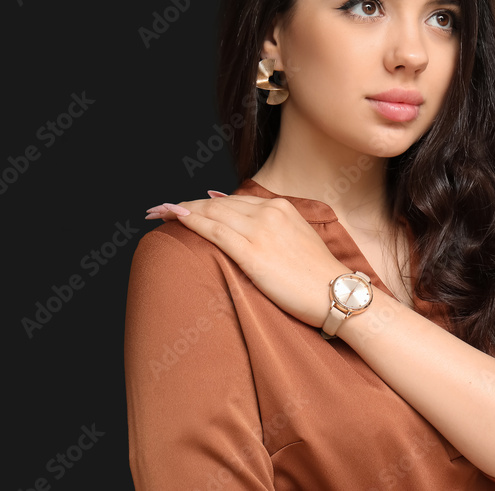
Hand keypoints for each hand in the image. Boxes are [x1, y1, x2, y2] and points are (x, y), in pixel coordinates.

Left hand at [144, 192, 344, 327]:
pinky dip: (191, 220)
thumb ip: (275, 232)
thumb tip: (248, 229)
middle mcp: (269, 212)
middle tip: (159, 208)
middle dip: (185, 204)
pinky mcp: (252, 251)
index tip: (185, 206)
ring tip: (157, 212)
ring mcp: (260, 230)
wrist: (337, 293)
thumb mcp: (299, 242)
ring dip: (180, 210)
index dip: (205, 202)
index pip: (233, 201)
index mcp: (281, 208)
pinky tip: (173, 217)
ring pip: (212, 212)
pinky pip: (214, 230)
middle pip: (217, 203)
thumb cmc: (319, 277)